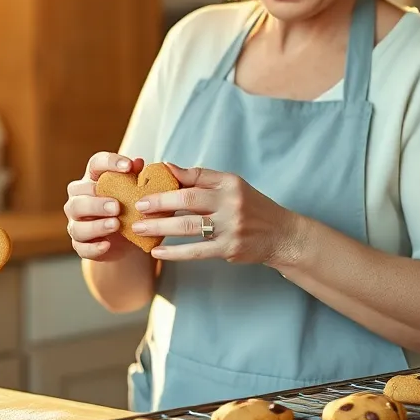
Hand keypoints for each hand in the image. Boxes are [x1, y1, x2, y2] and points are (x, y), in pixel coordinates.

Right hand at [63, 151, 145, 260]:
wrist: (129, 241)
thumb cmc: (131, 210)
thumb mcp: (139, 195)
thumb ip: (138, 179)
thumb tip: (139, 162)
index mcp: (93, 179)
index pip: (96, 164)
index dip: (110, 162)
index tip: (128, 166)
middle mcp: (79, 199)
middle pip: (78, 195)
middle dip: (97, 201)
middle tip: (117, 206)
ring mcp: (77, 223)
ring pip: (77, 223)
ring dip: (95, 224)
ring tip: (115, 224)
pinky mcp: (81, 245)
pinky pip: (82, 247)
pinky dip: (93, 247)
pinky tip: (106, 245)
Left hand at [130, 164, 300, 265]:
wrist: (281, 235)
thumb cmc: (252, 207)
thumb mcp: (231, 186)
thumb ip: (201, 177)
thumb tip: (167, 167)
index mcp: (230, 183)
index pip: (195, 178)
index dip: (168, 181)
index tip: (145, 186)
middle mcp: (231, 203)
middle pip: (188, 201)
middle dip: (159, 203)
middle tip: (138, 207)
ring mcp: (230, 227)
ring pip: (188, 227)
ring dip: (160, 228)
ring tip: (140, 229)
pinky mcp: (229, 248)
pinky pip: (196, 251)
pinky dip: (175, 252)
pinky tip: (157, 252)